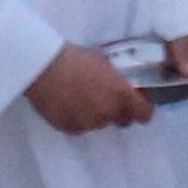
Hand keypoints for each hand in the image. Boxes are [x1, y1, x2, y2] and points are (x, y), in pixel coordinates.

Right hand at [24, 42, 151, 134]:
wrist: (43, 67)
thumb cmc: (76, 58)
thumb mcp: (106, 64)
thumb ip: (117, 80)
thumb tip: (123, 83)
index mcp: (122, 96)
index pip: (144, 114)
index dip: (142, 110)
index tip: (138, 106)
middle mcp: (108, 114)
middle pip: (122, 120)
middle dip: (117, 112)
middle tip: (105, 98)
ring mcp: (88, 124)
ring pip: (98, 123)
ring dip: (95, 114)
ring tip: (80, 97)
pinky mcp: (69, 129)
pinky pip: (79, 126)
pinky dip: (76, 117)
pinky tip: (66, 103)